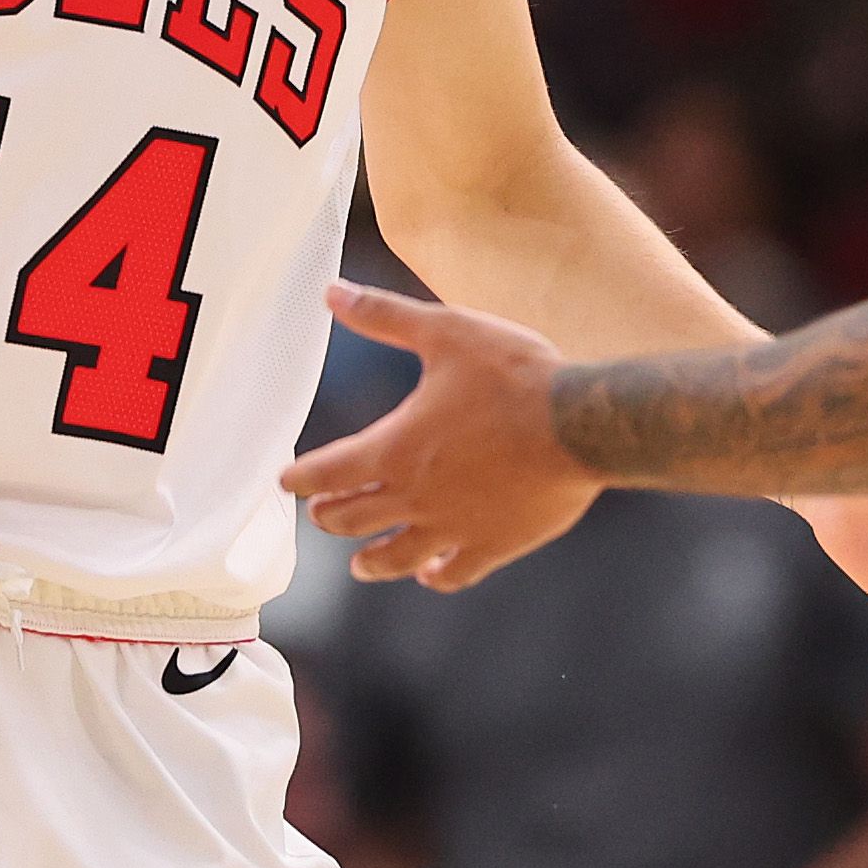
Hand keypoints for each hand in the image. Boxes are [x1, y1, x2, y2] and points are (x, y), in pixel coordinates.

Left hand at [282, 282, 595, 589]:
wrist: (581, 423)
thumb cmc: (515, 374)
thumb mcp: (447, 330)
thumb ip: (386, 316)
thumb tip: (331, 293)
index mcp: (395, 447)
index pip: (328, 471)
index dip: (301, 476)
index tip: (286, 480)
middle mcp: (415, 496)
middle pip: (352, 518)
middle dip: (330, 514)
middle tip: (320, 513)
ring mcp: (453, 526)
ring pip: (395, 556)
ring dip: (371, 559)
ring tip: (360, 564)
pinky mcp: (493, 544)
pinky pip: (454, 573)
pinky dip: (435, 575)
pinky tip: (432, 573)